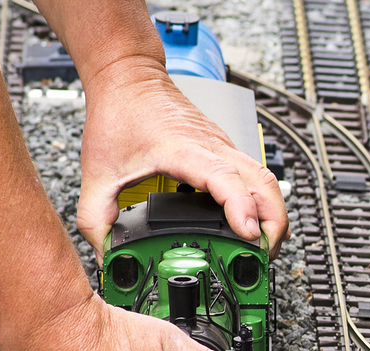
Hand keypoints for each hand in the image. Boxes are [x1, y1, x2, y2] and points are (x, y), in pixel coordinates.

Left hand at [76, 60, 289, 260]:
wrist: (128, 74)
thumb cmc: (119, 111)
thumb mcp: (97, 172)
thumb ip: (95, 218)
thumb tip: (106, 255)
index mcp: (183, 150)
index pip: (225, 178)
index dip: (241, 209)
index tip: (248, 235)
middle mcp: (212, 146)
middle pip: (264, 184)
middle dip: (273, 224)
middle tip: (264, 257)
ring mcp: (223, 146)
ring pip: (267, 181)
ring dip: (274, 215)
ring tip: (264, 248)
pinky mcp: (224, 149)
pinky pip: (257, 177)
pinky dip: (263, 203)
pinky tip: (253, 224)